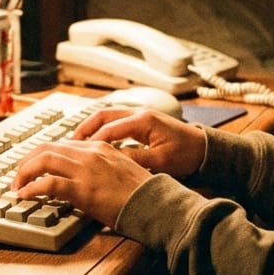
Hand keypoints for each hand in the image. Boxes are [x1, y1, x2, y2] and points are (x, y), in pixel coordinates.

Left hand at [11, 108, 206, 226]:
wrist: (155, 203)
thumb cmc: (143, 193)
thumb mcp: (121, 171)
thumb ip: (101, 168)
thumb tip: (85, 178)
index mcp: (100, 147)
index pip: (62, 143)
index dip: (42, 153)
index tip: (33, 164)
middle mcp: (90, 153)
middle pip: (47, 147)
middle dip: (27, 160)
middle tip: (19, 175)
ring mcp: (85, 170)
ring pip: (43, 160)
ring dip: (25, 173)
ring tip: (17, 185)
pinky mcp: (82, 189)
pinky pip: (47, 183)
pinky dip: (31, 188)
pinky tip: (25, 195)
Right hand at [71, 107, 206, 177]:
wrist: (205, 149)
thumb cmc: (187, 154)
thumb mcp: (161, 161)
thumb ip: (135, 159)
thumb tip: (111, 160)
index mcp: (143, 120)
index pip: (109, 128)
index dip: (91, 142)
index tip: (78, 153)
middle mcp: (139, 113)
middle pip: (102, 116)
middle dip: (84, 129)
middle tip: (68, 144)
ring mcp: (140, 116)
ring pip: (107, 117)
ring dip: (91, 129)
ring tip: (76, 143)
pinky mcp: (141, 122)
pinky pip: (115, 122)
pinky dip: (102, 131)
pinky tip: (95, 144)